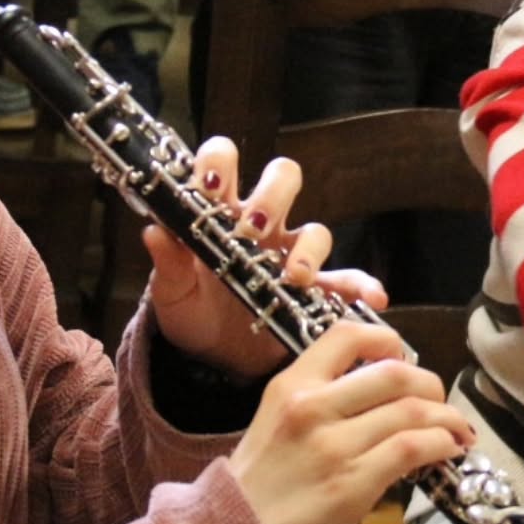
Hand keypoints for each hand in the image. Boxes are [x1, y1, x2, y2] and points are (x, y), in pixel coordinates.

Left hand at [145, 136, 387, 378]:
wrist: (212, 360)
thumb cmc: (191, 312)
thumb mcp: (170, 292)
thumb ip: (166, 263)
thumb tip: (154, 231)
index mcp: (221, 212)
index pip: (224, 163)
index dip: (219, 162)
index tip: (210, 186)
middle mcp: (262, 225)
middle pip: (283, 179)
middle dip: (273, 195)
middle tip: (254, 228)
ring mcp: (291, 256)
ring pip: (316, 229)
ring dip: (308, 248)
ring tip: (294, 276)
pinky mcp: (315, 291)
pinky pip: (347, 281)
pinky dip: (362, 287)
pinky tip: (370, 299)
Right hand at [228, 322, 475, 523]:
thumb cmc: (260, 484)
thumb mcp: (276, 421)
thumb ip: (321, 398)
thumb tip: (381, 390)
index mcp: (291, 385)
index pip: (348, 335)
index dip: (387, 340)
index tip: (403, 358)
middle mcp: (313, 406)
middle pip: (395, 373)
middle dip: (430, 384)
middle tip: (438, 400)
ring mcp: (334, 445)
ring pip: (412, 411)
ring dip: (447, 418)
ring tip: (457, 429)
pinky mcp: (353, 483)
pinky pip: (413, 448)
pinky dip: (441, 444)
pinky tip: (447, 450)